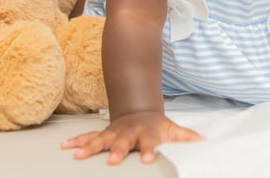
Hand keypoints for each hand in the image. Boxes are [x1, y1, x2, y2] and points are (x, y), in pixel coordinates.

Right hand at [61, 111, 203, 164]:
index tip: (148, 160)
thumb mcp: (173, 129)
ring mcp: (113, 132)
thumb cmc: (157, 126)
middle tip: (113, 159)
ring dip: (89, 147)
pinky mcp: (102, 134)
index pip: (150, 142)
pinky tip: (65, 147)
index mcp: (147, 132)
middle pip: (122, 141)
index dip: (150, 150)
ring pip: (100, 139)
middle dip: (117, 149)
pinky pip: (87, 137)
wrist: (138, 110)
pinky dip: (76, 142)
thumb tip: (204, 143)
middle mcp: (128, 132)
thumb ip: (186, 137)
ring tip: (77, 155)